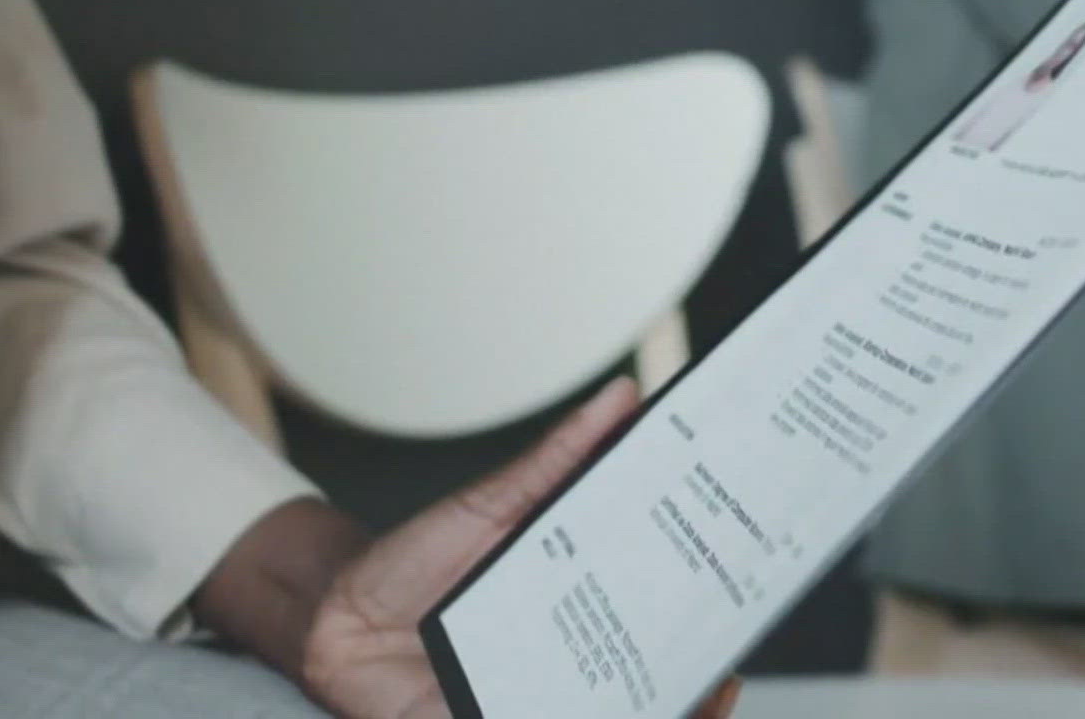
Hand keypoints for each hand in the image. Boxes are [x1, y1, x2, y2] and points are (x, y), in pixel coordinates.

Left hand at [300, 377, 741, 718]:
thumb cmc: (418, 560)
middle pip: (655, 688)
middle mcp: (570, 665)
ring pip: (618, 715)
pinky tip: (625, 713)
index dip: (712, 627)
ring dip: (665, 714)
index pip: (665, 624)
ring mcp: (536, 700)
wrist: (336, 613)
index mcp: (585, 608)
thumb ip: (560, 459)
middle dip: (700, 689)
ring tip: (692, 702)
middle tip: (722, 675)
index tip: (749, 606)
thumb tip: (623, 398)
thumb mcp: (496, 502)